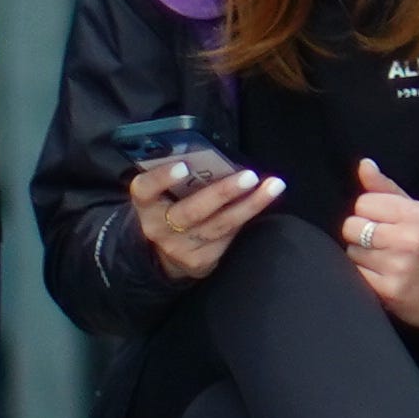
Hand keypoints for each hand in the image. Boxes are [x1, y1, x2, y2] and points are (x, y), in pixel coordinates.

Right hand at [129, 149, 280, 281]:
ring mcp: (180, 248)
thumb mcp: (164, 192)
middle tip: (249, 176)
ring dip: (250, 204)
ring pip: (219, 225)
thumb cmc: (169, 207)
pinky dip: (248, 216)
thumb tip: (215, 155)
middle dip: (223, 192)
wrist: (163, 252)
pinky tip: (264, 201)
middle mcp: (159, 228)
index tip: (183, 166)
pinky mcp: (200, 262)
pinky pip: (229, 236)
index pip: (145, 189)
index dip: (162, 178)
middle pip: (192, 211)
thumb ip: (181, 177)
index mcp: (146, 204)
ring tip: (273, 185)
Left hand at [340, 161, 418, 332]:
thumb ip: (387, 189)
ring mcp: (398, 266)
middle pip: (352, 226)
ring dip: (361, 255)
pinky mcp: (388, 290)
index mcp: (416, 214)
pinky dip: (362, 274)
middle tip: (380, 242)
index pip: (364, 202)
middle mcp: (408, 239)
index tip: (382, 222)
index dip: (369, 212)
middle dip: (360, 233)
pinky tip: (380, 274)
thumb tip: (364, 165)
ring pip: (351, 251)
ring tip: (383, 259)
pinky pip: (355, 274)